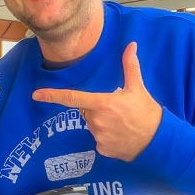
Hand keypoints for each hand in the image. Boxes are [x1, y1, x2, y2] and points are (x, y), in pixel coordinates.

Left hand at [32, 42, 161, 161]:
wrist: (157, 141)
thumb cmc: (147, 113)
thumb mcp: (138, 88)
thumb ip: (130, 66)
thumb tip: (131, 45)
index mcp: (102, 104)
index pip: (72, 98)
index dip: (52, 96)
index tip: (36, 95)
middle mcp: (97, 121)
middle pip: (86, 112)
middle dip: (96, 109)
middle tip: (116, 110)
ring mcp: (99, 137)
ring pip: (92, 126)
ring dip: (102, 124)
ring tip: (121, 124)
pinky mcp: (103, 150)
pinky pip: (98, 140)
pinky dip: (106, 138)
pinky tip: (120, 136)